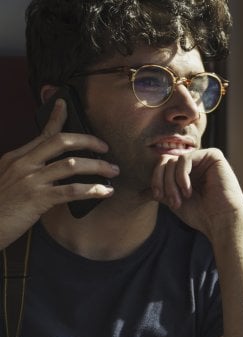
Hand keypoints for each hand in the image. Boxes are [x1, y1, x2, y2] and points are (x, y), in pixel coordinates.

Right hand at [0, 99, 117, 247]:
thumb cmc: (0, 207)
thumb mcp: (10, 181)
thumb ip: (31, 171)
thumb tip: (59, 168)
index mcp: (16, 158)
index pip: (42, 134)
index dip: (56, 117)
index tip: (65, 104)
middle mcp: (23, 164)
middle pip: (60, 141)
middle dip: (88, 141)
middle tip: (105, 147)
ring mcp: (31, 180)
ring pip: (71, 164)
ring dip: (98, 166)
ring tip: (113, 170)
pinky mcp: (38, 199)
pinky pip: (72, 190)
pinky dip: (93, 190)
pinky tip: (106, 191)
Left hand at [150, 148, 242, 238]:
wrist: (222, 220)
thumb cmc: (201, 215)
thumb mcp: (174, 200)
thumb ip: (162, 189)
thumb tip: (143, 188)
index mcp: (190, 173)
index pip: (164, 166)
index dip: (156, 179)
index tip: (158, 197)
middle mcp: (198, 164)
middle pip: (168, 161)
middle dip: (163, 181)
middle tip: (169, 200)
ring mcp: (206, 159)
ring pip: (175, 160)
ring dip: (172, 182)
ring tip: (179, 199)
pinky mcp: (214, 156)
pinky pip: (186, 158)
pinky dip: (182, 176)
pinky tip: (188, 191)